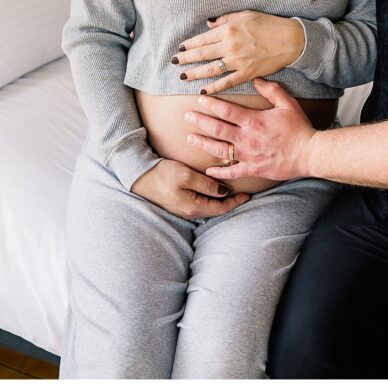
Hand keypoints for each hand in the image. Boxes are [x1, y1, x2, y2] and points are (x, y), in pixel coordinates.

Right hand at [131, 158, 249, 218]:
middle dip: (231, 202)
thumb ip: (206, 184)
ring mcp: (184, 207)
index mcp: (194, 207)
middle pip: (217, 209)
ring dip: (222, 199)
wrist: (139, 177)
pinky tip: (215, 188)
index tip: (249, 194)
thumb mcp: (186, 176)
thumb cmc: (162, 175)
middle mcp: (190, 211)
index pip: (221, 208)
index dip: (236, 202)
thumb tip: (223, 191)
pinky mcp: (180, 201)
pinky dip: (212, 196)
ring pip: (210, 205)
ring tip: (234, 189)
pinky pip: (201, 201)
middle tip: (245, 191)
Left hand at [174, 11, 305, 92]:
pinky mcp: (246, 73)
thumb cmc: (269, 24)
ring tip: (183, 76)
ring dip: (194, 73)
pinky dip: (213, 87)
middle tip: (174, 62)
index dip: (190, 44)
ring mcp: (238, 61)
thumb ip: (225, 19)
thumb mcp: (246, 15)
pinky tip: (203, 91)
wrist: (290, 40)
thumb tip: (208, 24)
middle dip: (186, 59)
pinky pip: (226, 82)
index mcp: (229, 29)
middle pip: (202, 54)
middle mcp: (230, 45)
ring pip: (210, 69)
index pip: (203, 38)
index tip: (180, 48)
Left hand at [184, 79, 317, 181]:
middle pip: (217, 129)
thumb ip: (271, 90)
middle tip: (187, 117)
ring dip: (203, 143)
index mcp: (253, 121)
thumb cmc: (299, 127)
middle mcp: (246, 139)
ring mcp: (248, 156)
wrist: (309, 153)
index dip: (211, 104)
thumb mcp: (287, 103)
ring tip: (190, 138)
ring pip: (219, 150)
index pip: (226, 110)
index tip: (200, 100)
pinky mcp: (253, 169)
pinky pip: (232, 172)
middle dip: (200, 122)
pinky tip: (208, 170)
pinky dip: (219, 172)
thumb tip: (255, 79)